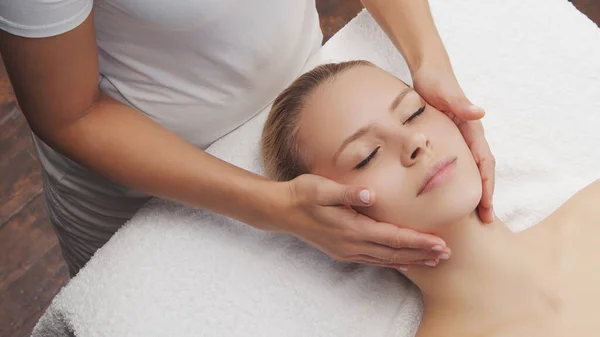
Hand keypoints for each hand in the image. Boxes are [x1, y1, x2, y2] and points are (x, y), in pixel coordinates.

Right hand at [272, 174, 451, 270]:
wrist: (282, 209)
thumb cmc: (303, 194)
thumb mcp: (323, 188)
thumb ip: (349, 192)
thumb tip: (372, 195)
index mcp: (352, 228)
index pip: (393, 238)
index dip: (418, 242)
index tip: (440, 243)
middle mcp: (352, 244)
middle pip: (394, 253)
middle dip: (422, 254)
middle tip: (446, 255)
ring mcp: (347, 250)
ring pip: (386, 260)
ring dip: (411, 260)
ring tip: (432, 261)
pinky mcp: (342, 250)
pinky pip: (373, 260)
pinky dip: (392, 262)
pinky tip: (402, 263)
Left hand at [412, 66, 494, 222]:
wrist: (427, 70)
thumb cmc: (435, 80)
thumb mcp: (444, 91)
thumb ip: (460, 102)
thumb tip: (479, 113)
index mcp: (471, 129)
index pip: (484, 163)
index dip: (487, 186)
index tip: (486, 207)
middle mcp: (469, 136)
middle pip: (481, 172)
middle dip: (484, 196)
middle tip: (484, 221)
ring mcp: (459, 140)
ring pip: (469, 171)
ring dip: (472, 192)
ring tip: (470, 215)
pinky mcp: (447, 141)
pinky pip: (455, 166)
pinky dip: (457, 182)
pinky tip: (449, 196)